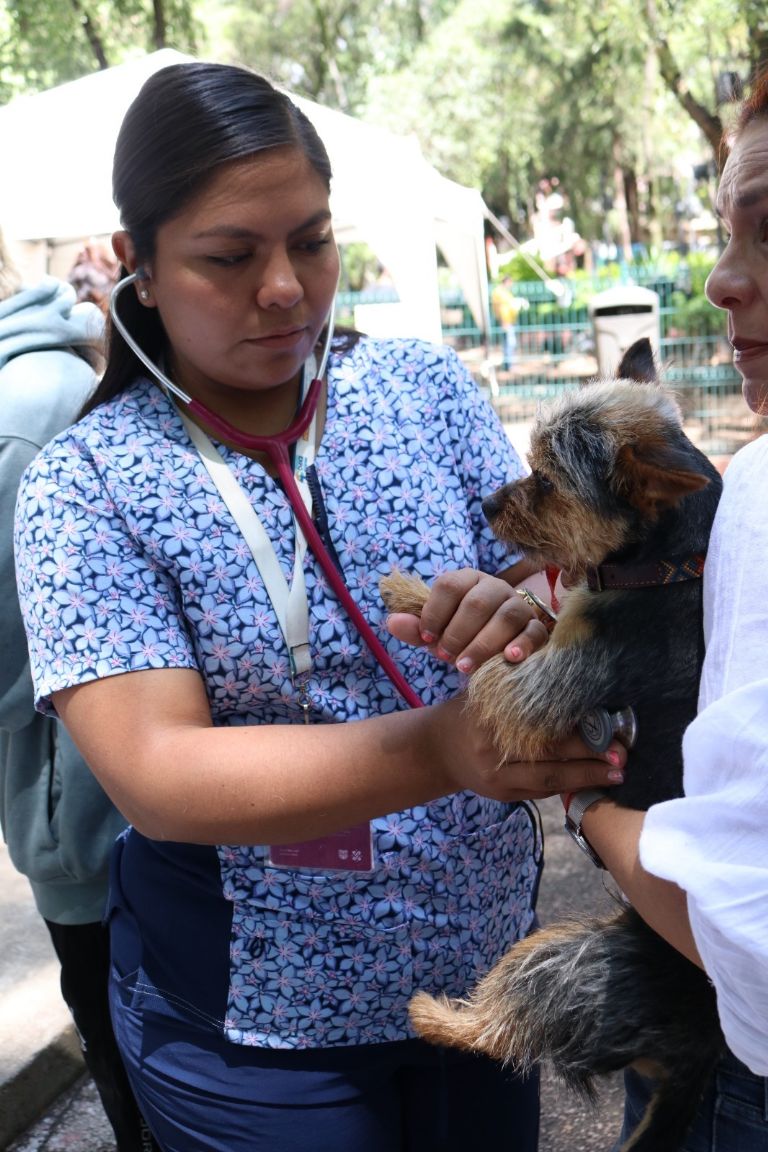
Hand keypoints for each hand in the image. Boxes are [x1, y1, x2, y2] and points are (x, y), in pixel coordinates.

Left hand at [386, 569, 548, 672]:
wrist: (494, 656)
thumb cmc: (461, 638)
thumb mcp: (436, 634)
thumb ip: (416, 629)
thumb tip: (391, 622)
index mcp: (468, 580)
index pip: (450, 585)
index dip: (435, 612)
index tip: (427, 638)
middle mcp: (495, 587)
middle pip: (478, 602)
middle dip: (457, 632)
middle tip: (445, 656)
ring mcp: (519, 606)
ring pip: (506, 616)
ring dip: (483, 643)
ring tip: (465, 667)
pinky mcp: (536, 628)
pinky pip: (534, 632)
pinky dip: (521, 645)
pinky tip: (508, 659)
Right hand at [428, 699, 626, 802]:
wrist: (438, 749)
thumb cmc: (471, 711)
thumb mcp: (486, 688)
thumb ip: (517, 680)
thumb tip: (566, 665)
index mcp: (490, 718)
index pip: (539, 723)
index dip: (574, 724)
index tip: (607, 721)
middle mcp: (492, 750)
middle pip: (548, 755)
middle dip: (589, 755)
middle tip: (622, 751)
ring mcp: (496, 778)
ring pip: (548, 779)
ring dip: (586, 777)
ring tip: (617, 772)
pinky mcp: (502, 795)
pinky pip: (540, 791)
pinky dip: (568, 786)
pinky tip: (592, 780)